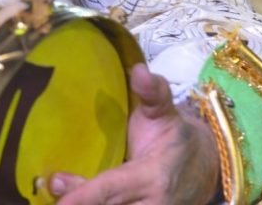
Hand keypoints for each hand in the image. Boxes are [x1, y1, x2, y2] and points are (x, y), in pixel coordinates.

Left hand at [49, 64, 219, 204]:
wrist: (208, 164)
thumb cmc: (174, 136)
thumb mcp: (165, 112)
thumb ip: (152, 93)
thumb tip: (139, 70)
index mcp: (153, 175)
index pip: (110, 188)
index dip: (81, 193)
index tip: (56, 187)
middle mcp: (152, 202)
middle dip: (77, 201)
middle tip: (53, 184)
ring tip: (61, 194)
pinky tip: (77, 198)